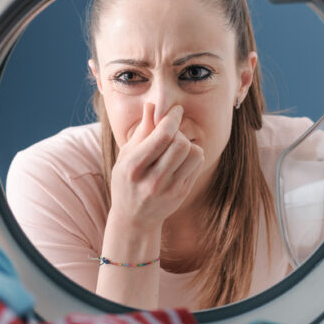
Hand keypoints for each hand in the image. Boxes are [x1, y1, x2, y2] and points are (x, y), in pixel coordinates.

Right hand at [108, 102, 205, 231]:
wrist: (134, 218)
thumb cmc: (127, 180)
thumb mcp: (126, 155)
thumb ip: (141, 130)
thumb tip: (152, 105)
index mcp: (133, 167)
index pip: (162, 136)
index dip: (172, 117)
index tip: (175, 110)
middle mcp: (152, 180)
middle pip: (181, 143)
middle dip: (178, 132)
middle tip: (171, 134)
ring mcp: (169, 189)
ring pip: (194, 153)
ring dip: (187, 144)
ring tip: (175, 148)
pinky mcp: (182, 193)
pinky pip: (197, 164)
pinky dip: (191, 156)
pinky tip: (178, 160)